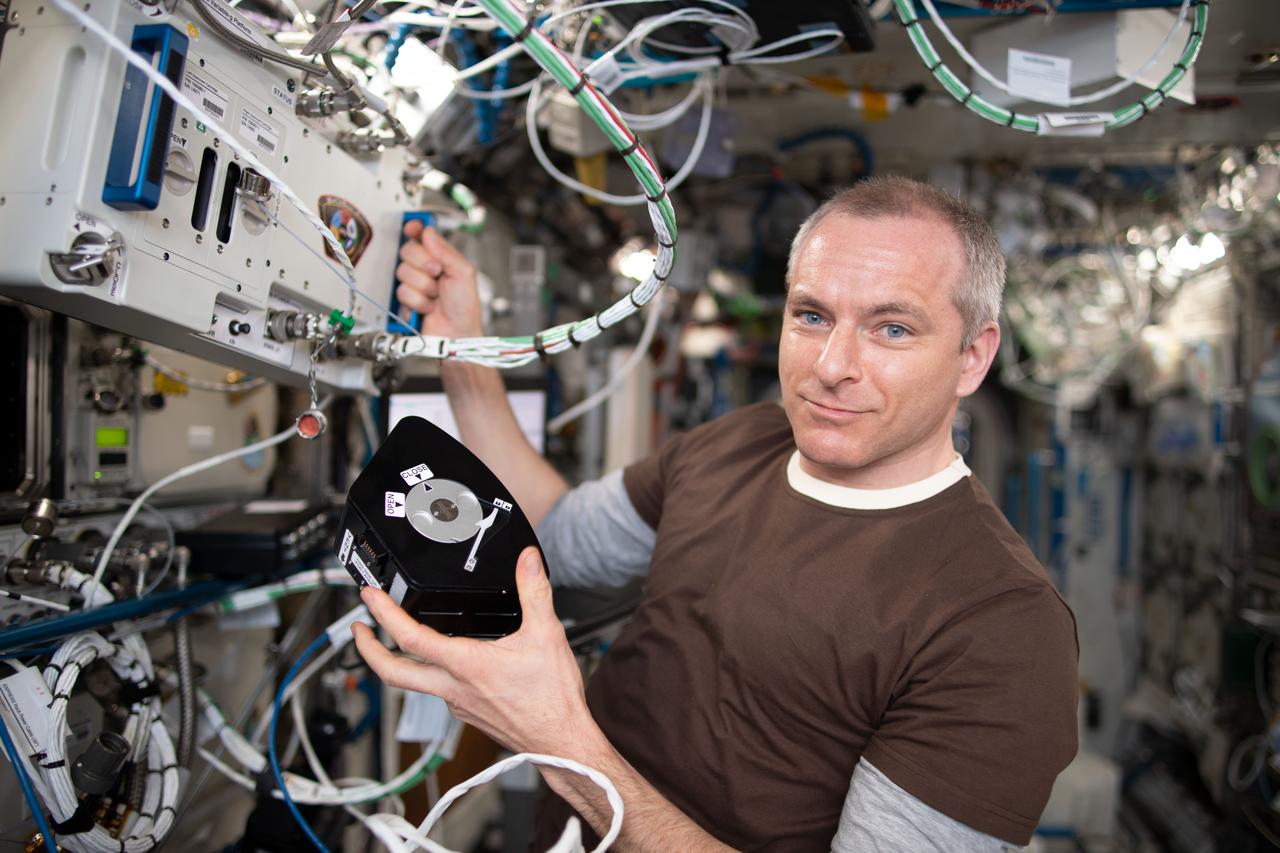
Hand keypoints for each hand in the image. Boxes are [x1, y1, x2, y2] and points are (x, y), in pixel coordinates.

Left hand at [352, 548, 593, 756]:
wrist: (559, 743)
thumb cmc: (551, 699)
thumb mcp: (546, 634)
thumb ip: (534, 591)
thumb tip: (527, 561)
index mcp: (465, 665)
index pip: (410, 638)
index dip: (384, 614)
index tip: (369, 597)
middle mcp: (453, 688)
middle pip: (392, 673)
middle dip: (367, 649)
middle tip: (357, 629)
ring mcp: (457, 704)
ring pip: (414, 683)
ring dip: (397, 661)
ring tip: (395, 639)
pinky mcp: (467, 713)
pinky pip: (437, 691)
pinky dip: (429, 673)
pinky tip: (444, 660)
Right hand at [395, 222, 483, 338]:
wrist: (457, 333)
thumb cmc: (465, 307)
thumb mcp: (463, 273)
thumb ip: (446, 251)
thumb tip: (428, 233)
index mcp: (440, 257)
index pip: (421, 236)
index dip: (414, 229)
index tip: (411, 228)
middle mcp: (425, 268)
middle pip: (407, 251)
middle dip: (423, 264)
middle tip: (437, 274)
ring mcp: (414, 283)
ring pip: (403, 273)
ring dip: (423, 287)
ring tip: (436, 296)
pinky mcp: (406, 300)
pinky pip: (401, 292)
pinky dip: (418, 301)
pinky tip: (428, 307)